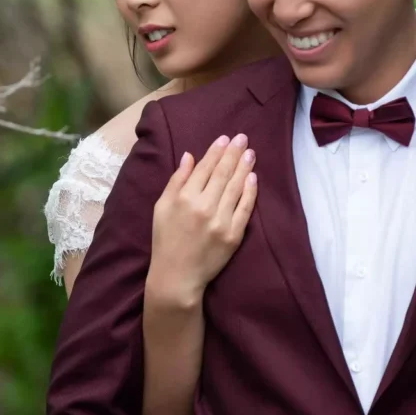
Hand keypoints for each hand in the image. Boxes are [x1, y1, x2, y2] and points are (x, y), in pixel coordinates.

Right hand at [146, 133, 257, 308]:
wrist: (177, 276)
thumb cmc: (166, 240)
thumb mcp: (161, 208)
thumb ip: (176, 181)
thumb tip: (189, 156)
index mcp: (184, 198)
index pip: (204, 168)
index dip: (215, 152)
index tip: (225, 138)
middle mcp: (203, 207)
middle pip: (222, 174)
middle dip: (233, 153)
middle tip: (243, 138)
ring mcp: (220, 221)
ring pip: (235, 188)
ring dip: (244, 167)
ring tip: (250, 153)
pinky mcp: (233, 235)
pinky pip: (245, 209)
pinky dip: (250, 192)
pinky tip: (253, 177)